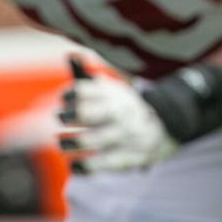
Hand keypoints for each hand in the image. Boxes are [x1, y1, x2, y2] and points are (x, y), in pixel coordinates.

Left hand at [58, 57, 176, 173]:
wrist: (161, 128)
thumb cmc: (122, 107)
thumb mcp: (110, 88)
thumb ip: (87, 77)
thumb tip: (71, 55)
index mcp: (113, 94)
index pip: (86, 89)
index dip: (70, 93)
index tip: (63, 98)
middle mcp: (119, 113)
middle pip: (90, 112)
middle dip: (71, 115)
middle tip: (60, 117)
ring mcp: (123, 136)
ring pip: (93, 140)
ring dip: (72, 142)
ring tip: (61, 143)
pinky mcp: (126, 157)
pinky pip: (103, 163)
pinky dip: (85, 166)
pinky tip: (73, 165)